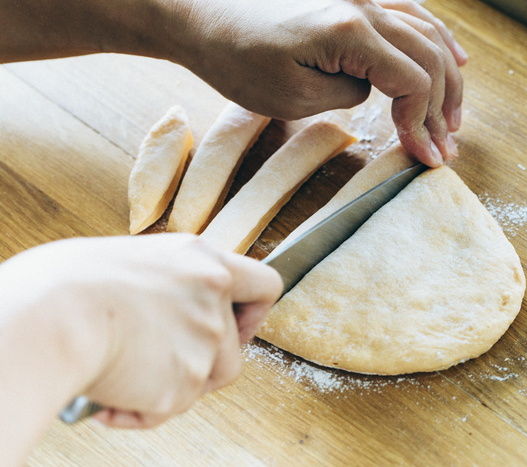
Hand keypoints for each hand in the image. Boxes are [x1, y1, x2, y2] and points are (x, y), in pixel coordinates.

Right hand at [1, 234, 280, 428]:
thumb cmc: (72, 284)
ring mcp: (204, 341)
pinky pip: (171, 409)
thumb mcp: (138, 262)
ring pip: (209, 381)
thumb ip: (175, 283)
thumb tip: (175, 308)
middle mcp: (214, 298)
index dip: (255, 312)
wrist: (50, 316)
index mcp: (203, 261)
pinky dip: (142, 411)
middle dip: (206, 362)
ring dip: (176, 386)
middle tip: (168, 361)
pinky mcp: (184, 383)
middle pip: (234, 347)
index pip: (265, 284)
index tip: (236, 325)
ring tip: (129, 377)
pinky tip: (111, 397)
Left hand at [163, 0, 466, 165]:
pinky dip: (435, 36)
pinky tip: (452, 55)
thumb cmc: (234, 56)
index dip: (425, 123)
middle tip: (446, 146)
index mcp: (350, 30)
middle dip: (443, 108)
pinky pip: (410, 11)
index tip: (427, 157)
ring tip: (455, 114)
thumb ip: (348, 94)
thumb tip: (375, 89)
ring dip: (448, 74)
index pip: (413, 81)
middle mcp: (365, 2)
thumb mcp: (291, 97)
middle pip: (430, 57)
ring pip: (427, 31)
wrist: (200, 10)